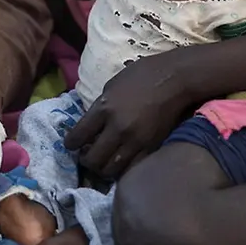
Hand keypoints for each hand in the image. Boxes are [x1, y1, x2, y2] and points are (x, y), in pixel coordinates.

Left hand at [64, 51, 190, 178]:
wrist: (176, 78)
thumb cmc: (142, 75)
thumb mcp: (112, 85)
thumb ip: (100, 106)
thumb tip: (91, 123)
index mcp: (104, 108)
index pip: (78, 136)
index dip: (70, 144)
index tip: (71, 144)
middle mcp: (117, 128)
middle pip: (92, 159)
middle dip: (85, 160)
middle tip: (87, 156)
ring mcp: (136, 140)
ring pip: (111, 169)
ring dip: (103, 168)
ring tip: (104, 162)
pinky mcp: (152, 147)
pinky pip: (131, 168)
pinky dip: (123, 169)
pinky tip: (122, 161)